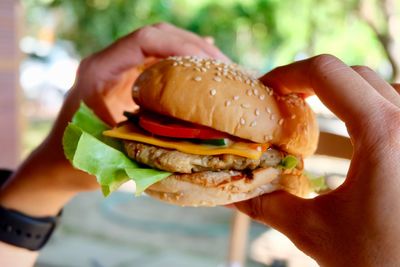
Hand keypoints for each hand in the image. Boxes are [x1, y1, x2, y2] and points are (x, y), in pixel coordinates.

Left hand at [0, 23, 228, 216]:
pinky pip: (161, 62)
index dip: (181, 45)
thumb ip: (146, 153)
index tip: (210, 64)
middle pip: (158, 36)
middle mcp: (110, 63)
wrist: (56, 164)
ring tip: (223, 70)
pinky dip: (185, 64)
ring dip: (193, 53)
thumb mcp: (112, 157)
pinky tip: (208, 70)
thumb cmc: (76, 162)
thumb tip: (197, 152)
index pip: (144, 39)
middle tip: (225, 67)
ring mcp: (120, 70)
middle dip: (194, 46)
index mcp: (99, 71)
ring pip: (162, 46)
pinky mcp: (129, 81)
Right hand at [235, 54, 399, 265]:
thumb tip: (230, 195)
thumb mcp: (313, 231)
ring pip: (381, 85)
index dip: (288, 74)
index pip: (327, 73)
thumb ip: (266, 205)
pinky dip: (372, 105)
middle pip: (353, 74)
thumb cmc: (379, 262)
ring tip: (317, 109)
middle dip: (311, 81)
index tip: (266, 89)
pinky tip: (358, 130)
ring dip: (345, 91)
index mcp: (383, 133)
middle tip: (284, 101)